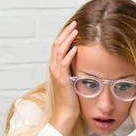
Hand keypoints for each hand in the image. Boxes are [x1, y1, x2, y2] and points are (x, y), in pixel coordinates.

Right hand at [48, 21, 79, 135]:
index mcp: (56, 67)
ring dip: (67, 39)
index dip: (64, 35)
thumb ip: (74, 69)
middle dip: (66, 32)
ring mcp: (57, 73)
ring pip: (59, 51)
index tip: (74, 26)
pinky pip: (64, 64)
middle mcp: (54, 68)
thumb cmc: (71, 98)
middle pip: (57, 44)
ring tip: (75, 30)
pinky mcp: (62, 80)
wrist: (65, 113)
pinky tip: (75, 48)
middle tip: (75, 23)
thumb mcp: (72, 79)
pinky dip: (68, 55)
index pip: (58, 46)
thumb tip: (82, 59)